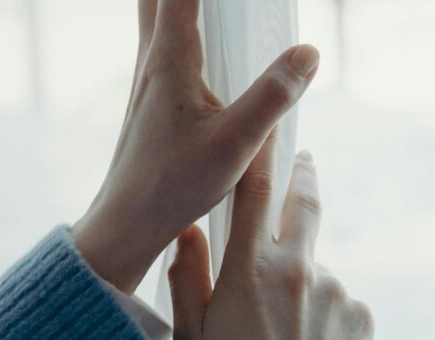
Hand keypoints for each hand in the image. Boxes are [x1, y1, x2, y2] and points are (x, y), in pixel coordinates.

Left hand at [73, 0, 319, 292]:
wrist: (127, 221)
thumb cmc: (171, 185)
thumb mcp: (234, 144)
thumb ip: (272, 96)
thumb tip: (307, 54)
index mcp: (169, 59)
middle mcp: (151, 60)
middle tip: (225, 6)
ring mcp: (145, 79)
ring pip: (154, 16)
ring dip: (177, 3)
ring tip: (217, 11)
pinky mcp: (149, 99)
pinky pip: (160, 42)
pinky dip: (177, 26)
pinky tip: (203, 47)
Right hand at [169, 149, 373, 339]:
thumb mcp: (191, 334)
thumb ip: (186, 275)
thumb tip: (187, 231)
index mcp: (250, 268)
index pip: (257, 191)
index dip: (263, 154)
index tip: (269, 132)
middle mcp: (298, 268)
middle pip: (306, 204)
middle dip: (304, 176)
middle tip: (303, 165)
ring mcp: (337, 292)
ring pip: (317, 270)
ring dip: (303, 284)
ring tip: (285, 337)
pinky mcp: (362, 318)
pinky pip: (341, 305)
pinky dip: (326, 317)